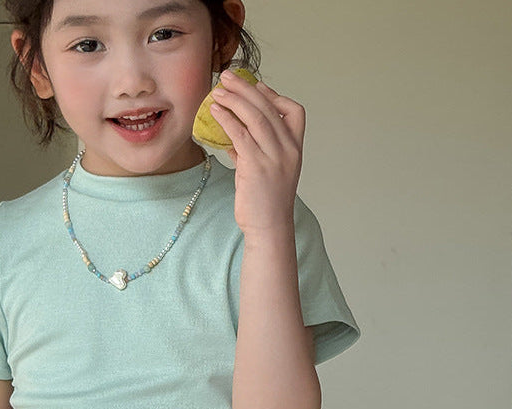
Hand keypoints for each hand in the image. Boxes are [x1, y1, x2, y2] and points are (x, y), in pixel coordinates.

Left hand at [209, 70, 304, 240]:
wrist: (269, 228)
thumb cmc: (266, 203)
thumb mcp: (266, 172)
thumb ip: (254, 150)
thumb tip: (233, 134)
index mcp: (296, 150)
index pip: (295, 112)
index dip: (275, 96)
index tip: (257, 88)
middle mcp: (288, 150)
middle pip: (269, 108)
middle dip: (246, 89)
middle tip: (227, 76)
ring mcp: (274, 158)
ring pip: (255, 117)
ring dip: (234, 100)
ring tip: (217, 90)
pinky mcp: (256, 167)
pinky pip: (240, 135)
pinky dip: (227, 119)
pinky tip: (215, 111)